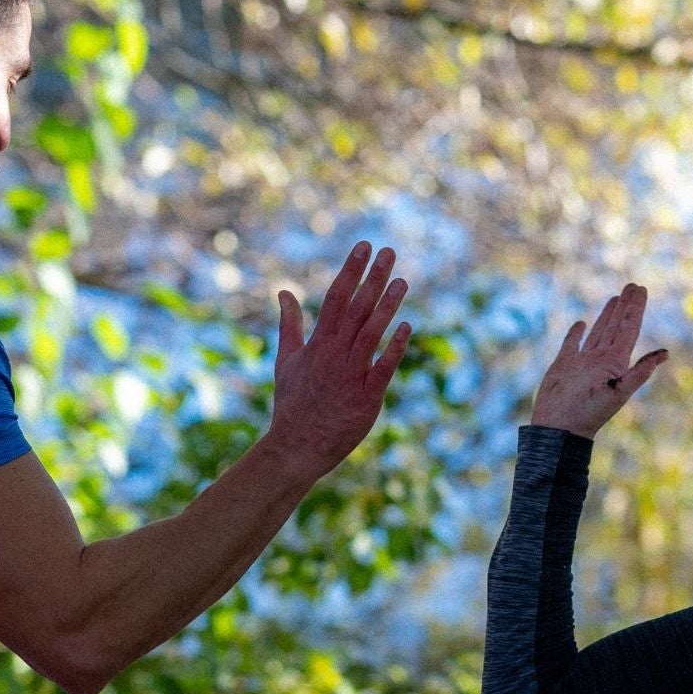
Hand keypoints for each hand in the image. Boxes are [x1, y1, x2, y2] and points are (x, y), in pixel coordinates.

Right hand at [263, 241, 411, 475]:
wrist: (296, 446)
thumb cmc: (293, 403)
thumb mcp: (287, 359)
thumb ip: (289, 324)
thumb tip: (284, 292)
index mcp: (318, 343)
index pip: (337, 297)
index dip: (351, 270)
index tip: (364, 247)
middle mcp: (335, 354)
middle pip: (356, 308)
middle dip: (373, 278)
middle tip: (388, 251)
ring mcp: (352, 374)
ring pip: (372, 333)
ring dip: (387, 305)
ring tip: (403, 281)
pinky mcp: (367, 396)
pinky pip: (384, 367)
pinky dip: (395, 347)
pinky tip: (408, 326)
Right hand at [530, 283, 666, 439]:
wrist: (559, 428)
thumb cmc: (588, 413)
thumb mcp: (617, 393)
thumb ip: (639, 373)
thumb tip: (664, 355)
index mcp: (615, 362)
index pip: (629, 329)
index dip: (636, 309)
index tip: (641, 290)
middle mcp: (602, 359)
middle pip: (617, 326)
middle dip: (625, 306)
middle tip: (633, 286)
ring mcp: (583, 361)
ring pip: (599, 331)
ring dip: (608, 315)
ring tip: (616, 298)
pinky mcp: (564, 364)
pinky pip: (572, 343)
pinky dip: (577, 333)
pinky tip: (581, 324)